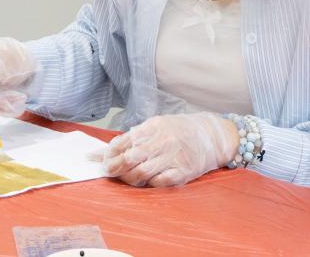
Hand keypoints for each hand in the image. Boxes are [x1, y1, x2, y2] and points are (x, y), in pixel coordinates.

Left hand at [101, 112, 237, 187]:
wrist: (211, 135)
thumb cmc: (180, 130)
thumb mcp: (158, 126)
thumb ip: (135, 137)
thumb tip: (106, 150)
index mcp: (153, 126)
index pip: (123, 141)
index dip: (107, 153)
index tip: (97, 161)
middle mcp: (162, 140)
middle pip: (129, 158)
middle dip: (112, 168)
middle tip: (105, 172)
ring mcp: (172, 157)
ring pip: (140, 173)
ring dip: (127, 178)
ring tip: (123, 178)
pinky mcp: (182, 172)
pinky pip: (158, 183)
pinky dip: (147, 184)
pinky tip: (145, 181)